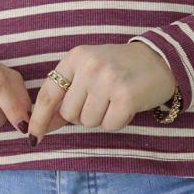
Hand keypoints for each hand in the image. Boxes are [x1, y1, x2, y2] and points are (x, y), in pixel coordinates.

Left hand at [26, 42, 176, 145]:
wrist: (160, 59)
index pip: (48, 93)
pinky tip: (126, 105)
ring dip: (100, 118)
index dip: (39, 118)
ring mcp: (108, 80)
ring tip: (114, 100)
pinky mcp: (126, 96)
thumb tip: (40, 126)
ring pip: (88, 122)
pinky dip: (117, 121)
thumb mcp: (88, 71)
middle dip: (82, 115)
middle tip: (100, 101)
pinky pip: (109, 125)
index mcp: (75, 57)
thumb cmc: (118, 67)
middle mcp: (90, 66)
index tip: (32, 136)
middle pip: (69, 114)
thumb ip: (65, 94)